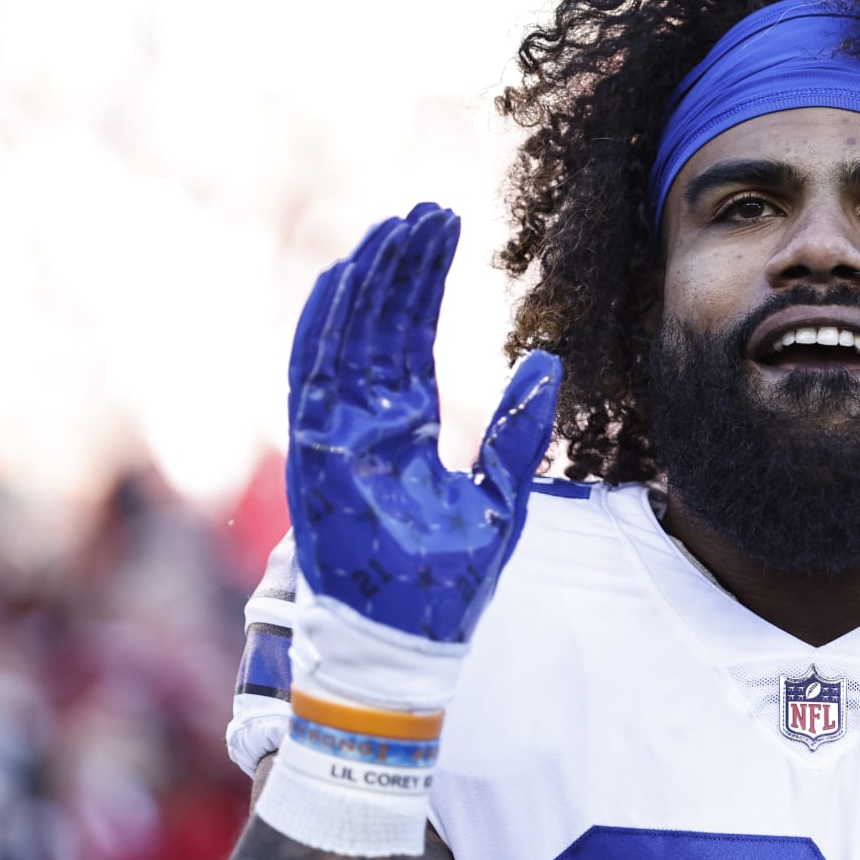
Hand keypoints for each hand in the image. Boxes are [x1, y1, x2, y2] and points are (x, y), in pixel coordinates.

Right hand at [287, 203, 560, 644]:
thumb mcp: (502, 495)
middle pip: (379, 326)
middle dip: (402, 267)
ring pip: (347, 341)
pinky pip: (311, 383)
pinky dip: (320, 331)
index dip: (425, 281)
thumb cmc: (451, 583)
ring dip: (368, 284)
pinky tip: (338, 280)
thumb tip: (548, 359)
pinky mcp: (316, 461)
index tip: (446, 225)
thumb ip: (520, 428)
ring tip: (393, 227)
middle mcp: (367, 426)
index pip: (412, 338)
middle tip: (429, 210)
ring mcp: (337, 441)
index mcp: (407, 431)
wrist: (412, 649)